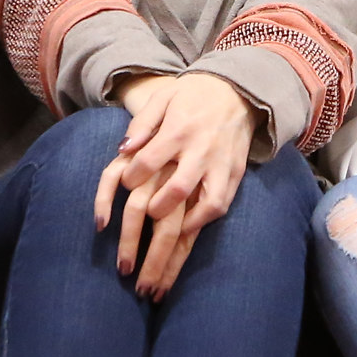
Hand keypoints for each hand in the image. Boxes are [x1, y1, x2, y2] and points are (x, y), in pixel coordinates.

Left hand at [93, 72, 256, 298]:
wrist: (238, 91)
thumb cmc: (191, 95)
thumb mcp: (163, 98)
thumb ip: (142, 123)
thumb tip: (124, 148)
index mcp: (178, 130)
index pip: (148, 162)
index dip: (130, 179)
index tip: (118, 197)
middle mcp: (200, 151)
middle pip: (174, 193)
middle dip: (150, 224)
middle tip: (128, 254)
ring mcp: (220, 166)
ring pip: (203, 208)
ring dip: (180, 237)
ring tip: (159, 266)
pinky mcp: (234, 176)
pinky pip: (220, 206)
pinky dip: (202, 224)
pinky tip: (183, 242)